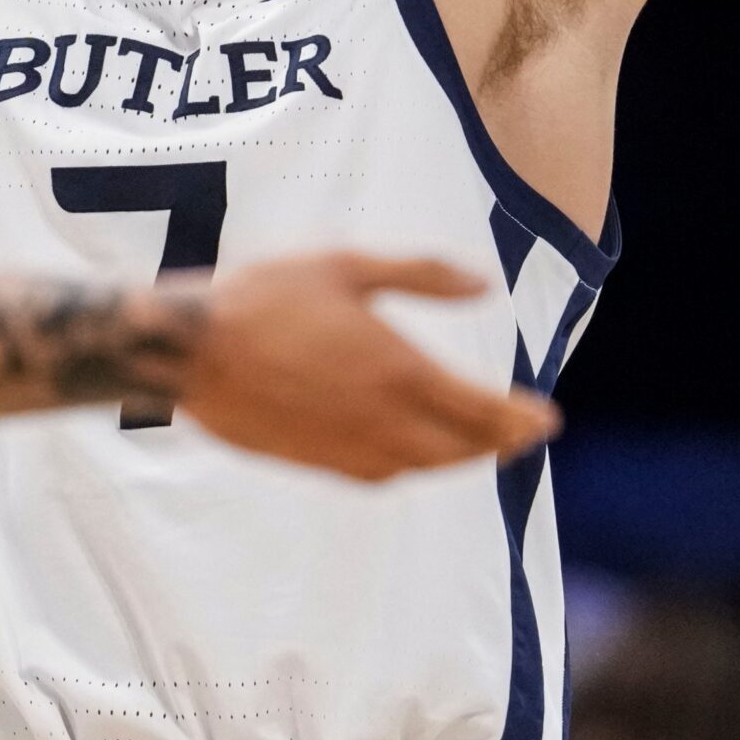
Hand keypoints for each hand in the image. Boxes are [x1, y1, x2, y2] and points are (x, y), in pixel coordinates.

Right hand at [176, 252, 557, 481]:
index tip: (548, 421)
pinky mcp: (314, 461)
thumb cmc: (265, 297)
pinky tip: (409, 455)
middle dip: (498, 443)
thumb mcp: (348, 265)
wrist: (190, 352)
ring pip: (422, 466)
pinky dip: (410, 467)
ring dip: (458, 459)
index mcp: (398, 370)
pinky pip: (380, 474)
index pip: (480, 410)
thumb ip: (422, 275)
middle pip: (459, 447)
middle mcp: (381, 420)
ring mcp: (346, 447)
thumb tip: (486, 284)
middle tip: (523, 434)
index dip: (520, 419)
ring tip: (477, 445)